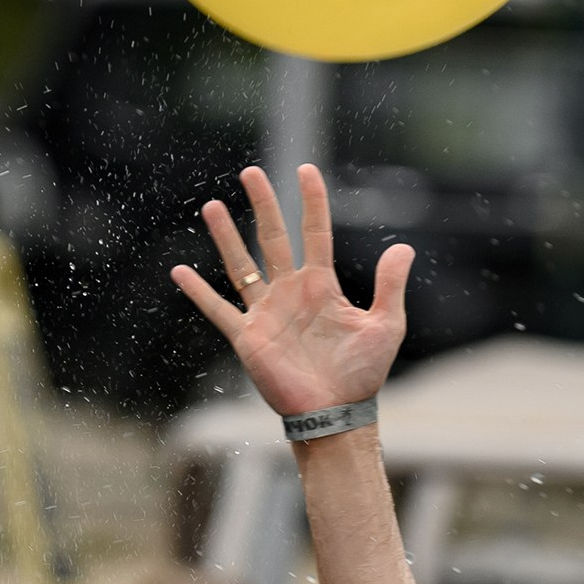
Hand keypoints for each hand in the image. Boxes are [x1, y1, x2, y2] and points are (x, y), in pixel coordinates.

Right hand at [172, 163, 411, 422]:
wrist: (337, 413)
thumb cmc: (362, 374)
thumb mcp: (385, 325)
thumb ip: (389, 285)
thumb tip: (403, 247)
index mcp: (321, 286)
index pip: (315, 232)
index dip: (312, 201)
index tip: (306, 171)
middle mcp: (290, 293)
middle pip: (274, 238)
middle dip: (263, 205)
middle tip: (251, 172)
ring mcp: (266, 313)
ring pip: (241, 266)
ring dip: (226, 237)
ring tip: (211, 205)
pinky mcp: (249, 338)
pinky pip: (219, 311)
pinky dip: (198, 292)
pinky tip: (180, 272)